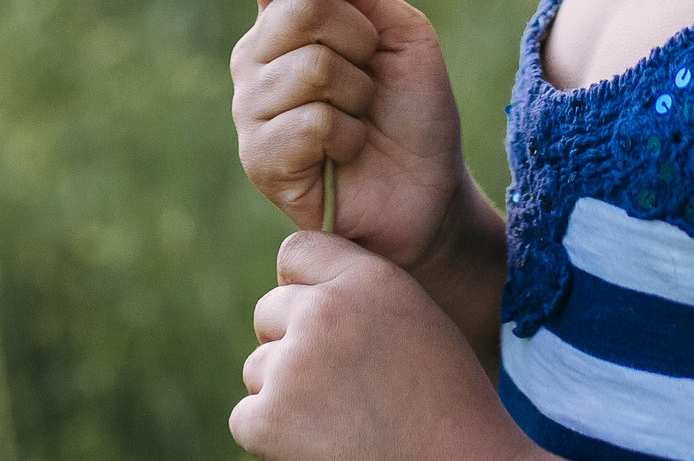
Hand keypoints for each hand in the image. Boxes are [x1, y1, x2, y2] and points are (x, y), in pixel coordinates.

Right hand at [232, 0, 473, 273]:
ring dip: (360, 94)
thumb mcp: (401, 35)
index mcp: (285, 18)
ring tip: (361, 119)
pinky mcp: (258, 158)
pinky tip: (347, 154)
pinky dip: (349, 136)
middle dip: (361, 40)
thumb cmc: (415, 114)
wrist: (429, 195)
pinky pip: (311, 121)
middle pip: (301, 6)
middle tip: (372, 78)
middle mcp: (257, 56)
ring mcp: (251, 107)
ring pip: (311, 65)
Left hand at [233, 233, 534, 460]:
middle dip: (290, 343)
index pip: (296, 252)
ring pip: (258, 367)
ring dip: (284, 392)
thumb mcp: (416, 317)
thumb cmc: (447, 401)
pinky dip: (272, 435)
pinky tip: (321, 443)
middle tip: (337, 384)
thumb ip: (360, 291)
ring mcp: (293, 365)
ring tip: (341, 418)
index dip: (304, 287)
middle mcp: (325, 311)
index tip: (322, 320)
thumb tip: (300, 290)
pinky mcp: (270, 419)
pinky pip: (246, 416)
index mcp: (368, 278)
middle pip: (269, 311)